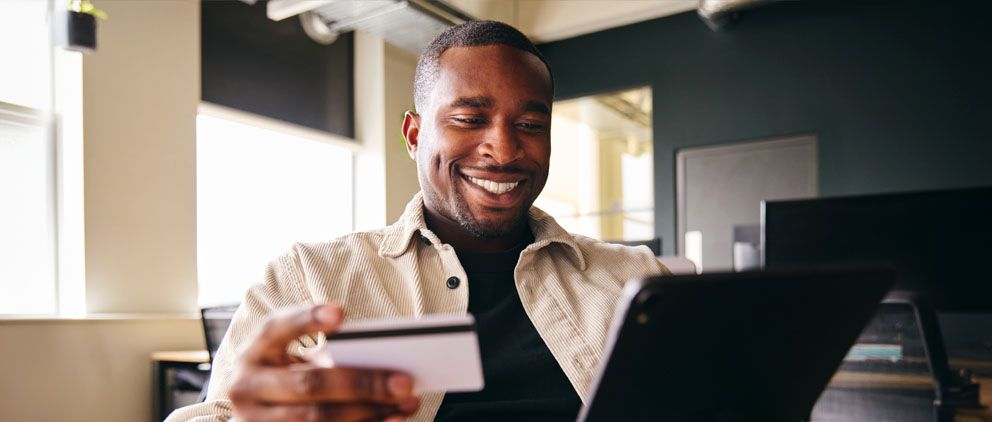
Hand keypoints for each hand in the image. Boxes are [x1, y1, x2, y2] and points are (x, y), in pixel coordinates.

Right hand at [229, 304, 419, 421]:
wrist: (256, 413)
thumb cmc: (287, 375)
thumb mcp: (294, 358)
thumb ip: (325, 353)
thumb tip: (383, 359)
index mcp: (254, 352)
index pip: (275, 329)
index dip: (306, 320)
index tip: (341, 311)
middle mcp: (247, 387)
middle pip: (309, 384)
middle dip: (361, 382)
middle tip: (404, 380)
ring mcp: (256, 421)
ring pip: (318, 418)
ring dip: (369, 411)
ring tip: (407, 402)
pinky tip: (393, 419)